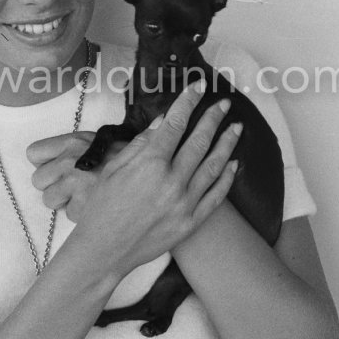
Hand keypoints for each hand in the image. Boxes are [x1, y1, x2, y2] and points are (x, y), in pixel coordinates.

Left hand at [28, 133, 124, 222]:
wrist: (156, 169)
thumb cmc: (128, 156)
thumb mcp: (103, 141)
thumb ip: (79, 145)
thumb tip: (56, 151)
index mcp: (71, 142)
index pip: (34, 153)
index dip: (43, 162)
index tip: (54, 168)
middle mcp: (69, 163)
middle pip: (38, 180)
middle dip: (53, 184)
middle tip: (71, 185)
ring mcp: (74, 186)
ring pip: (49, 199)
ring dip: (64, 200)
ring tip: (83, 197)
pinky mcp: (83, 208)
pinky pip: (69, 214)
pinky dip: (81, 214)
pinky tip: (96, 206)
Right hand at [62, 82, 241, 278]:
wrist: (104, 251)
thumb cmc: (101, 208)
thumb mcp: (114, 169)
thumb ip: (140, 144)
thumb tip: (163, 122)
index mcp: (149, 163)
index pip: (175, 123)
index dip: (188, 102)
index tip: (198, 87)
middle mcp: (171, 181)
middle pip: (199, 140)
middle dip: (213, 118)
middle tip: (224, 104)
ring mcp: (184, 202)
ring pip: (213, 165)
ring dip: (227, 143)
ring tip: (236, 127)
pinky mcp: (191, 222)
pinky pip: (215, 195)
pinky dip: (226, 177)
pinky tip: (233, 163)